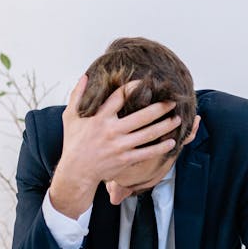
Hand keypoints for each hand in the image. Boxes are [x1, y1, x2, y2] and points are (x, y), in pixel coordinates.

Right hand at [47, 76, 181, 217]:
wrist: (76, 171)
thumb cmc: (74, 142)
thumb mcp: (70, 116)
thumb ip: (77, 95)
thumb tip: (85, 77)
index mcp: (100, 117)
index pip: (120, 96)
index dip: (134, 87)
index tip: (146, 82)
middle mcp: (112, 130)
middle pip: (142, 116)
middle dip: (160, 108)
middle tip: (173, 101)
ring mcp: (120, 146)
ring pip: (148, 134)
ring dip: (165, 126)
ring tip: (177, 119)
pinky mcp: (125, 159)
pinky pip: (147, 152)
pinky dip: (160, 147)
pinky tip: (171, 142)